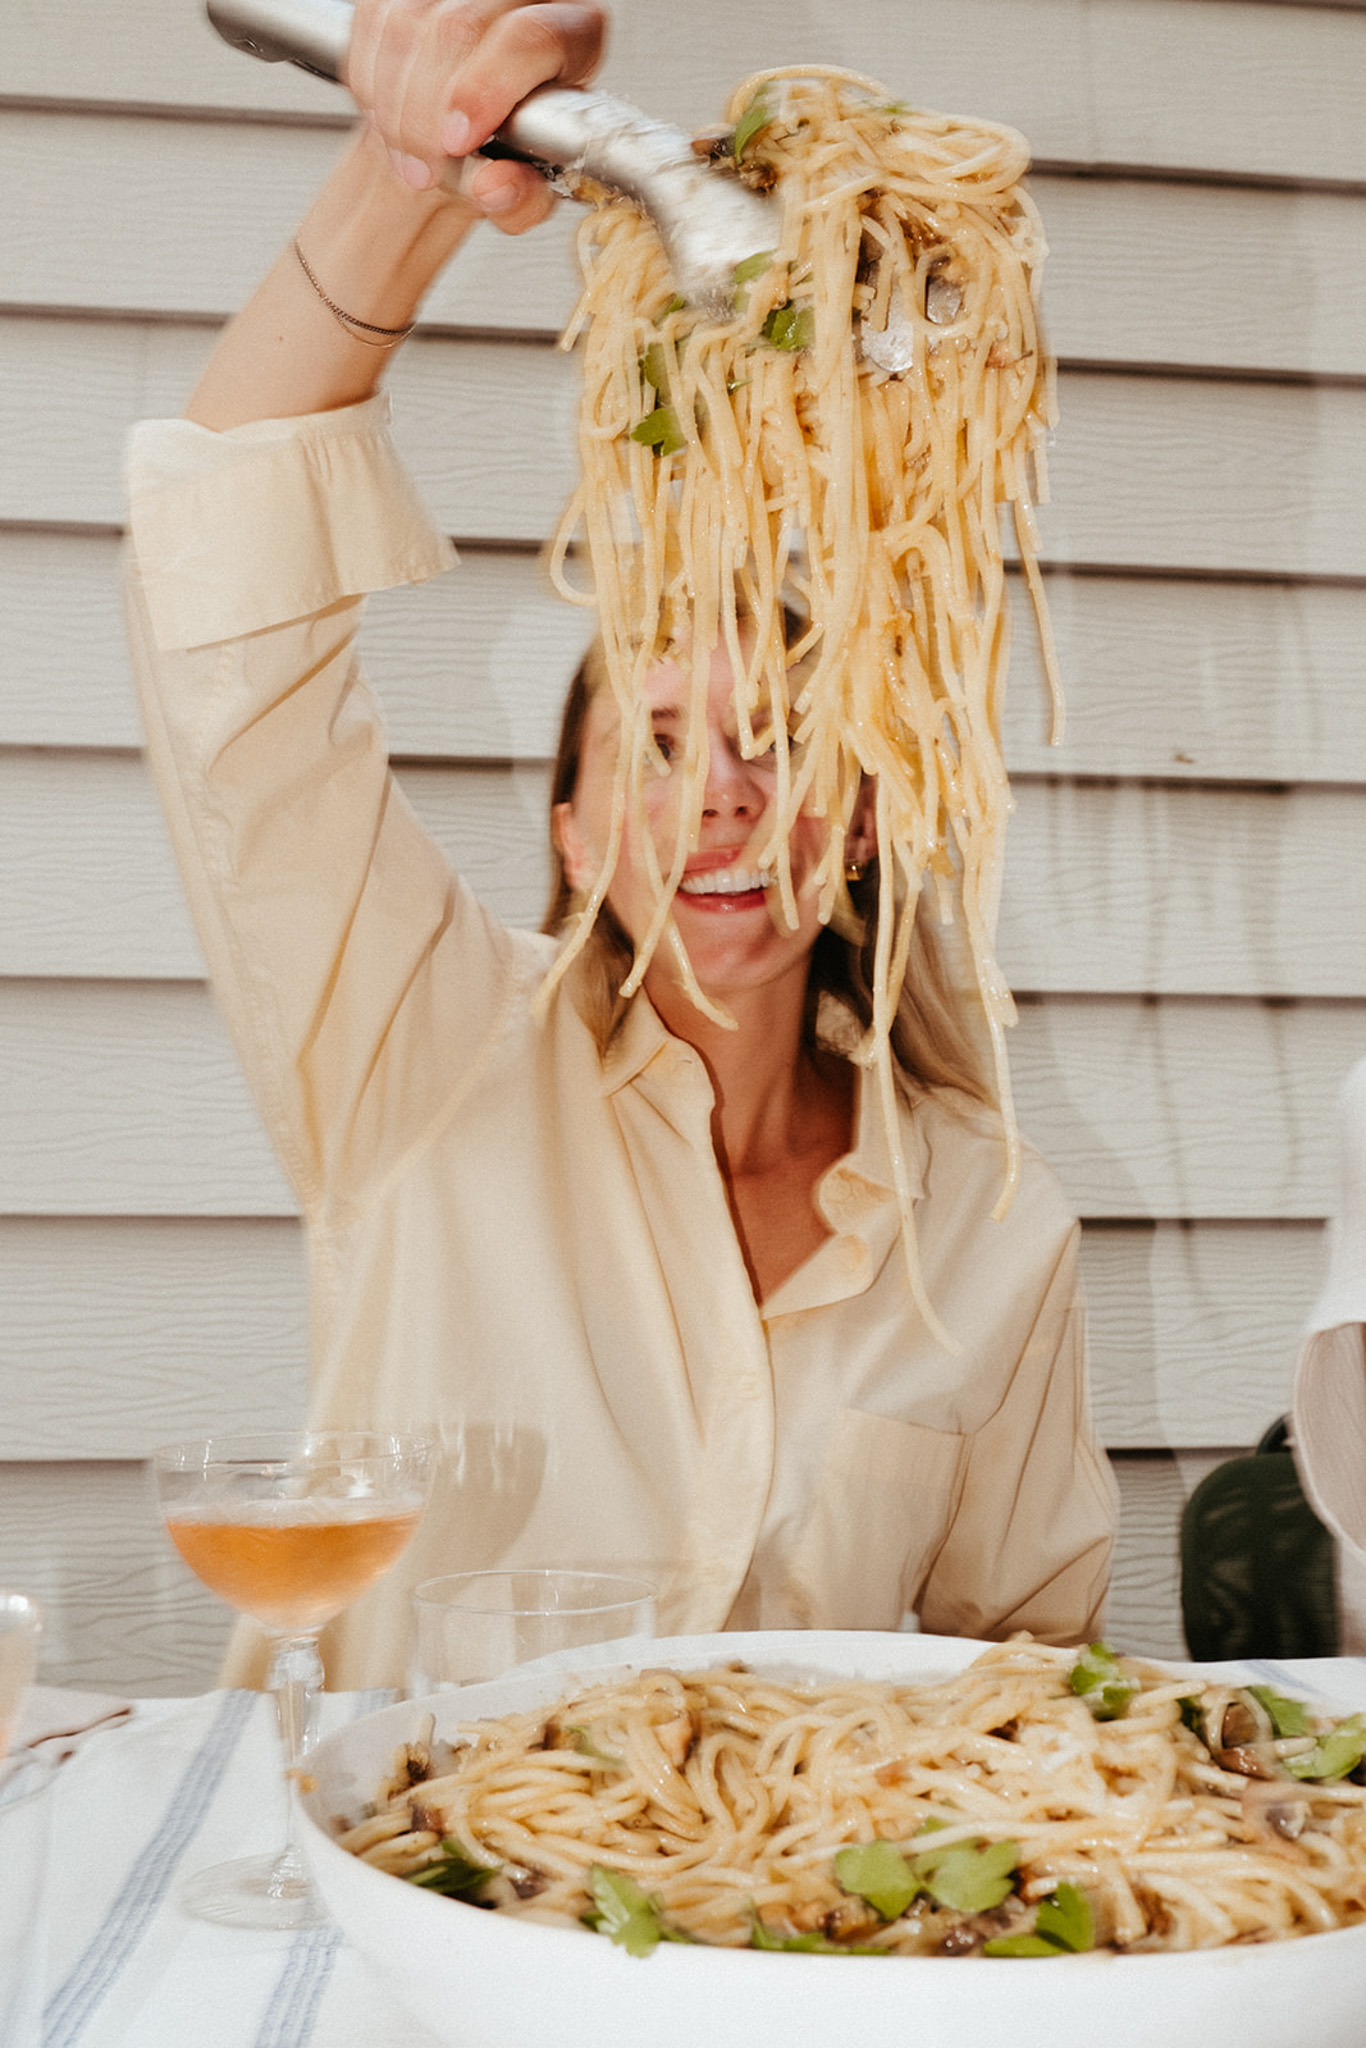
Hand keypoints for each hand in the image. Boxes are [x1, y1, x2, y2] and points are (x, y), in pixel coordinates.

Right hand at [346, 0, 607, 231]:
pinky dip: (371, 79)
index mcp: (573, 32)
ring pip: (409, 22)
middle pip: (459, 27)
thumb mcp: (528, 189)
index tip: (455, 141)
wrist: (463, 132)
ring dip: (395, 103)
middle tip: (421, 170)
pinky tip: (387, 116)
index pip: (530, 37)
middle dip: (426, 111)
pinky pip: (374, 20)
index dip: (486, 88)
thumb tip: (495, 188)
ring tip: (406, 156)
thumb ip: (522, 201)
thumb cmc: (508, 153)